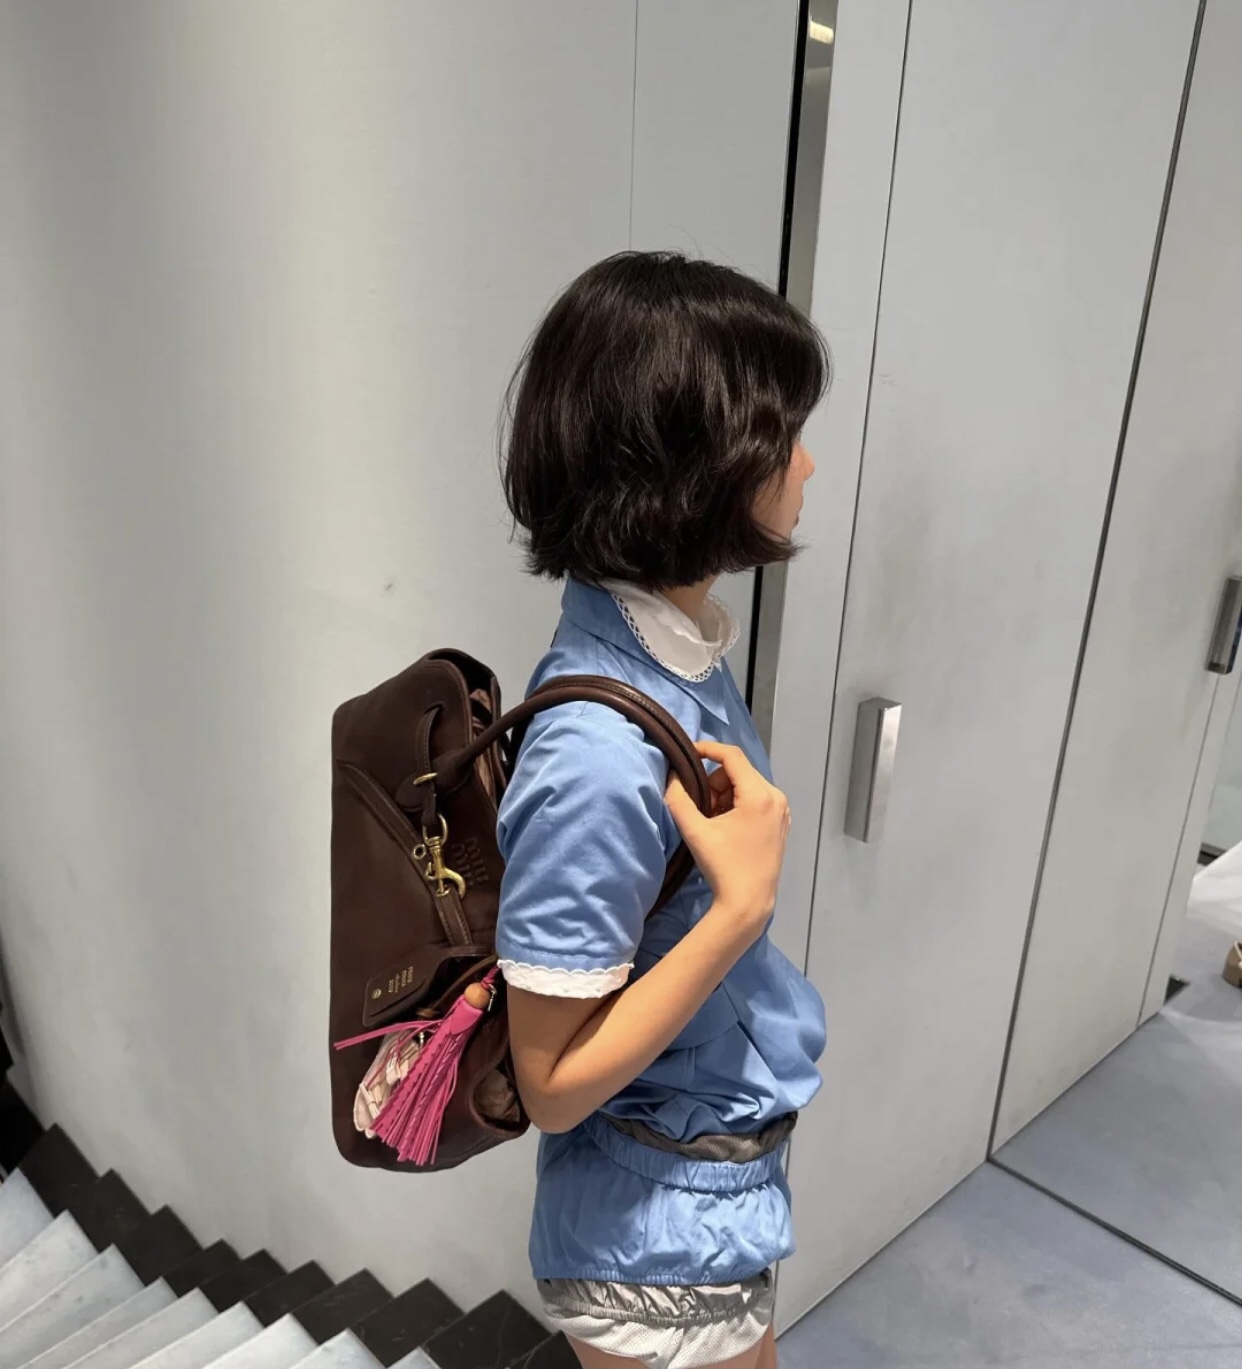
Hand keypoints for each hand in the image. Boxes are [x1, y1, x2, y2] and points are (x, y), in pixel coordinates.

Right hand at [665, 742, 790, 939]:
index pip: (732, 756)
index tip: (688, 753)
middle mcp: (776, 797)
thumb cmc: (723, 866)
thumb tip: (672, 776)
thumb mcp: (695, 831)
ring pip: (747, 784)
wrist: (748, 902)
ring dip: (725, 794)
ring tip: (714, 820)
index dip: (708, 749)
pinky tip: (728, 827)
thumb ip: (679, 799)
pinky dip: (739, 804)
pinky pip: (756, 799)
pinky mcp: (781, 823)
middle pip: (739, 770)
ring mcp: (782, 811)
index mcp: (759, 795)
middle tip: (701, 807)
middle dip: (715, 782)